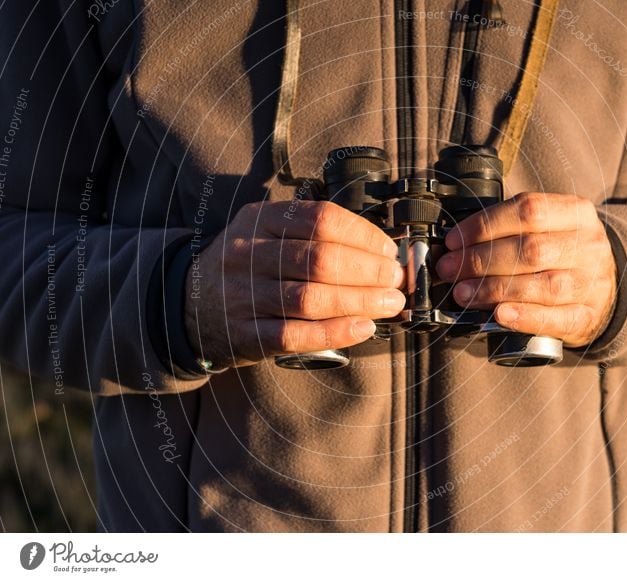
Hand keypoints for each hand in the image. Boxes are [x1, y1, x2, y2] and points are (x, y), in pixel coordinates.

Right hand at [185, 200, 404, 367]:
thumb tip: (382, 252)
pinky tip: (363, 328)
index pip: (321, 219)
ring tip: (390, 303)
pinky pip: (295, 335)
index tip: (389, 251)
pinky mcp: (245, 334)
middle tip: (396, 280)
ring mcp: (244, 295)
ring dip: (360, 302)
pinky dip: (335, 332)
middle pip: (320, 260)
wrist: (189, 305)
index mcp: (260, 219)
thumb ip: (315, 237)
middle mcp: (248, 253)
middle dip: (369, 271)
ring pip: (310, 298)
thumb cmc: (249, 266)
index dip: (364, 235)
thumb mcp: (268, 233)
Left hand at [436, 192, 616, 347]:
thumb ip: (510, 228)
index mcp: (576, 213)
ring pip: (543, 285)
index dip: (485, 225)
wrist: (604, 288)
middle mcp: (588, 246)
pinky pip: (556, 318)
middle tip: (449, 269)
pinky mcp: (588, 316)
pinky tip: (499, 314)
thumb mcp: (548, 227)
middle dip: (481, 259)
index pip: (528, 210)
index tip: (453, 240)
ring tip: (463, 293)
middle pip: (531, 249)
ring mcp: (592, 283)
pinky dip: (525, 316)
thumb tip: (455, 242)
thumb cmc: (561, 254)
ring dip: (494, 289)